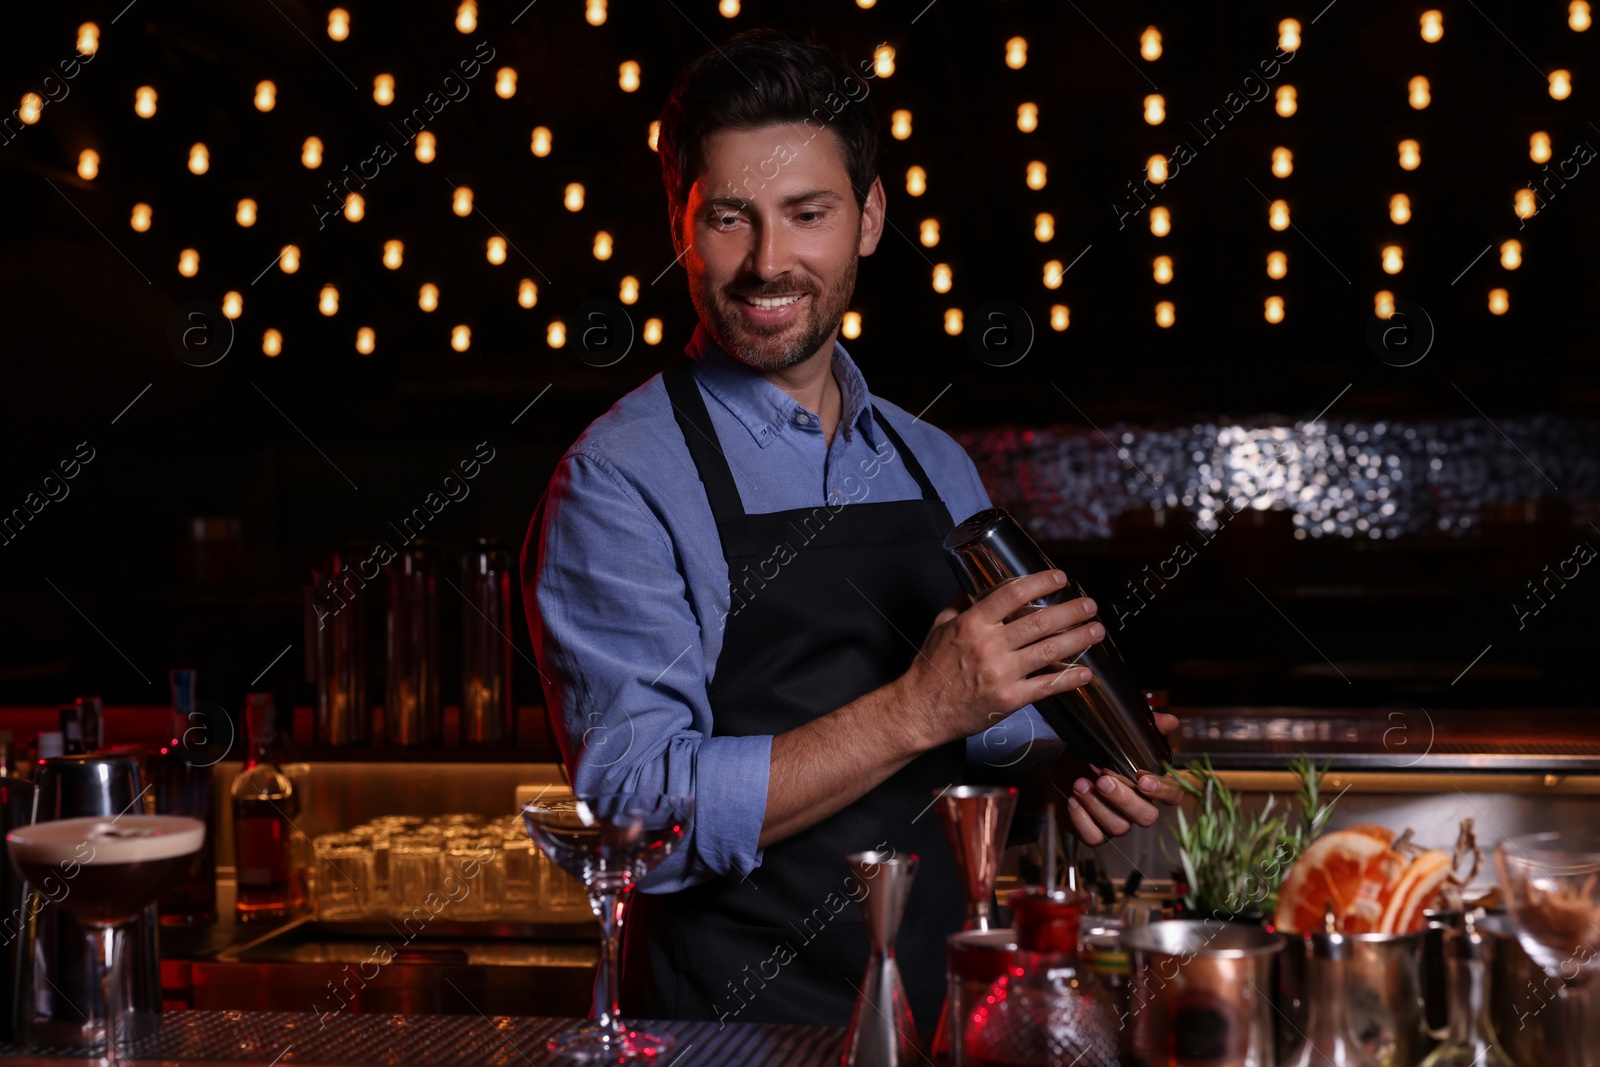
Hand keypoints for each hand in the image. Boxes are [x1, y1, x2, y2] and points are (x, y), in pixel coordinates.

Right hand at [893, 571, 1106, 751]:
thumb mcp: (941, 626)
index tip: (1060, 577)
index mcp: (972, 623)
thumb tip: (976, 582)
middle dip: (1071, 610)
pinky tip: (1086, 672)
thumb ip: (960, 602)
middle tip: (1089, 604)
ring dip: (1078, 638)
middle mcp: (989, 646)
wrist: (920, 710)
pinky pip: (1046, 686)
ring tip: (1097, 630)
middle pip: (1040, 621)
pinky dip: (1069, 678)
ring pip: (1049, 651)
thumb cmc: (930, 669)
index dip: (1041, 582)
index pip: (1013, 594)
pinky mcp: (1009, 700)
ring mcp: (1001, 674)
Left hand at [1058, 712, 1182, 845]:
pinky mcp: (1095, 834)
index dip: (1163, 791)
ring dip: (1097, 805)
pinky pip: (1095, 838)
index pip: (1173, 795)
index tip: (1143, 780)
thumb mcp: (1114, 738)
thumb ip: (1143, 731)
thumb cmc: (1092, 755)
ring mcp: (1117, 823)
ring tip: (1080, 784)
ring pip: (1119, 827)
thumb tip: (1169, 721)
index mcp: (1149, 786)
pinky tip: (1073, 800)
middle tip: (1102, 780)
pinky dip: (1082, 820)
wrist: (1058, 770)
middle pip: (1147, 816)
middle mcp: (1137, 808)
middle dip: (1124, 799)